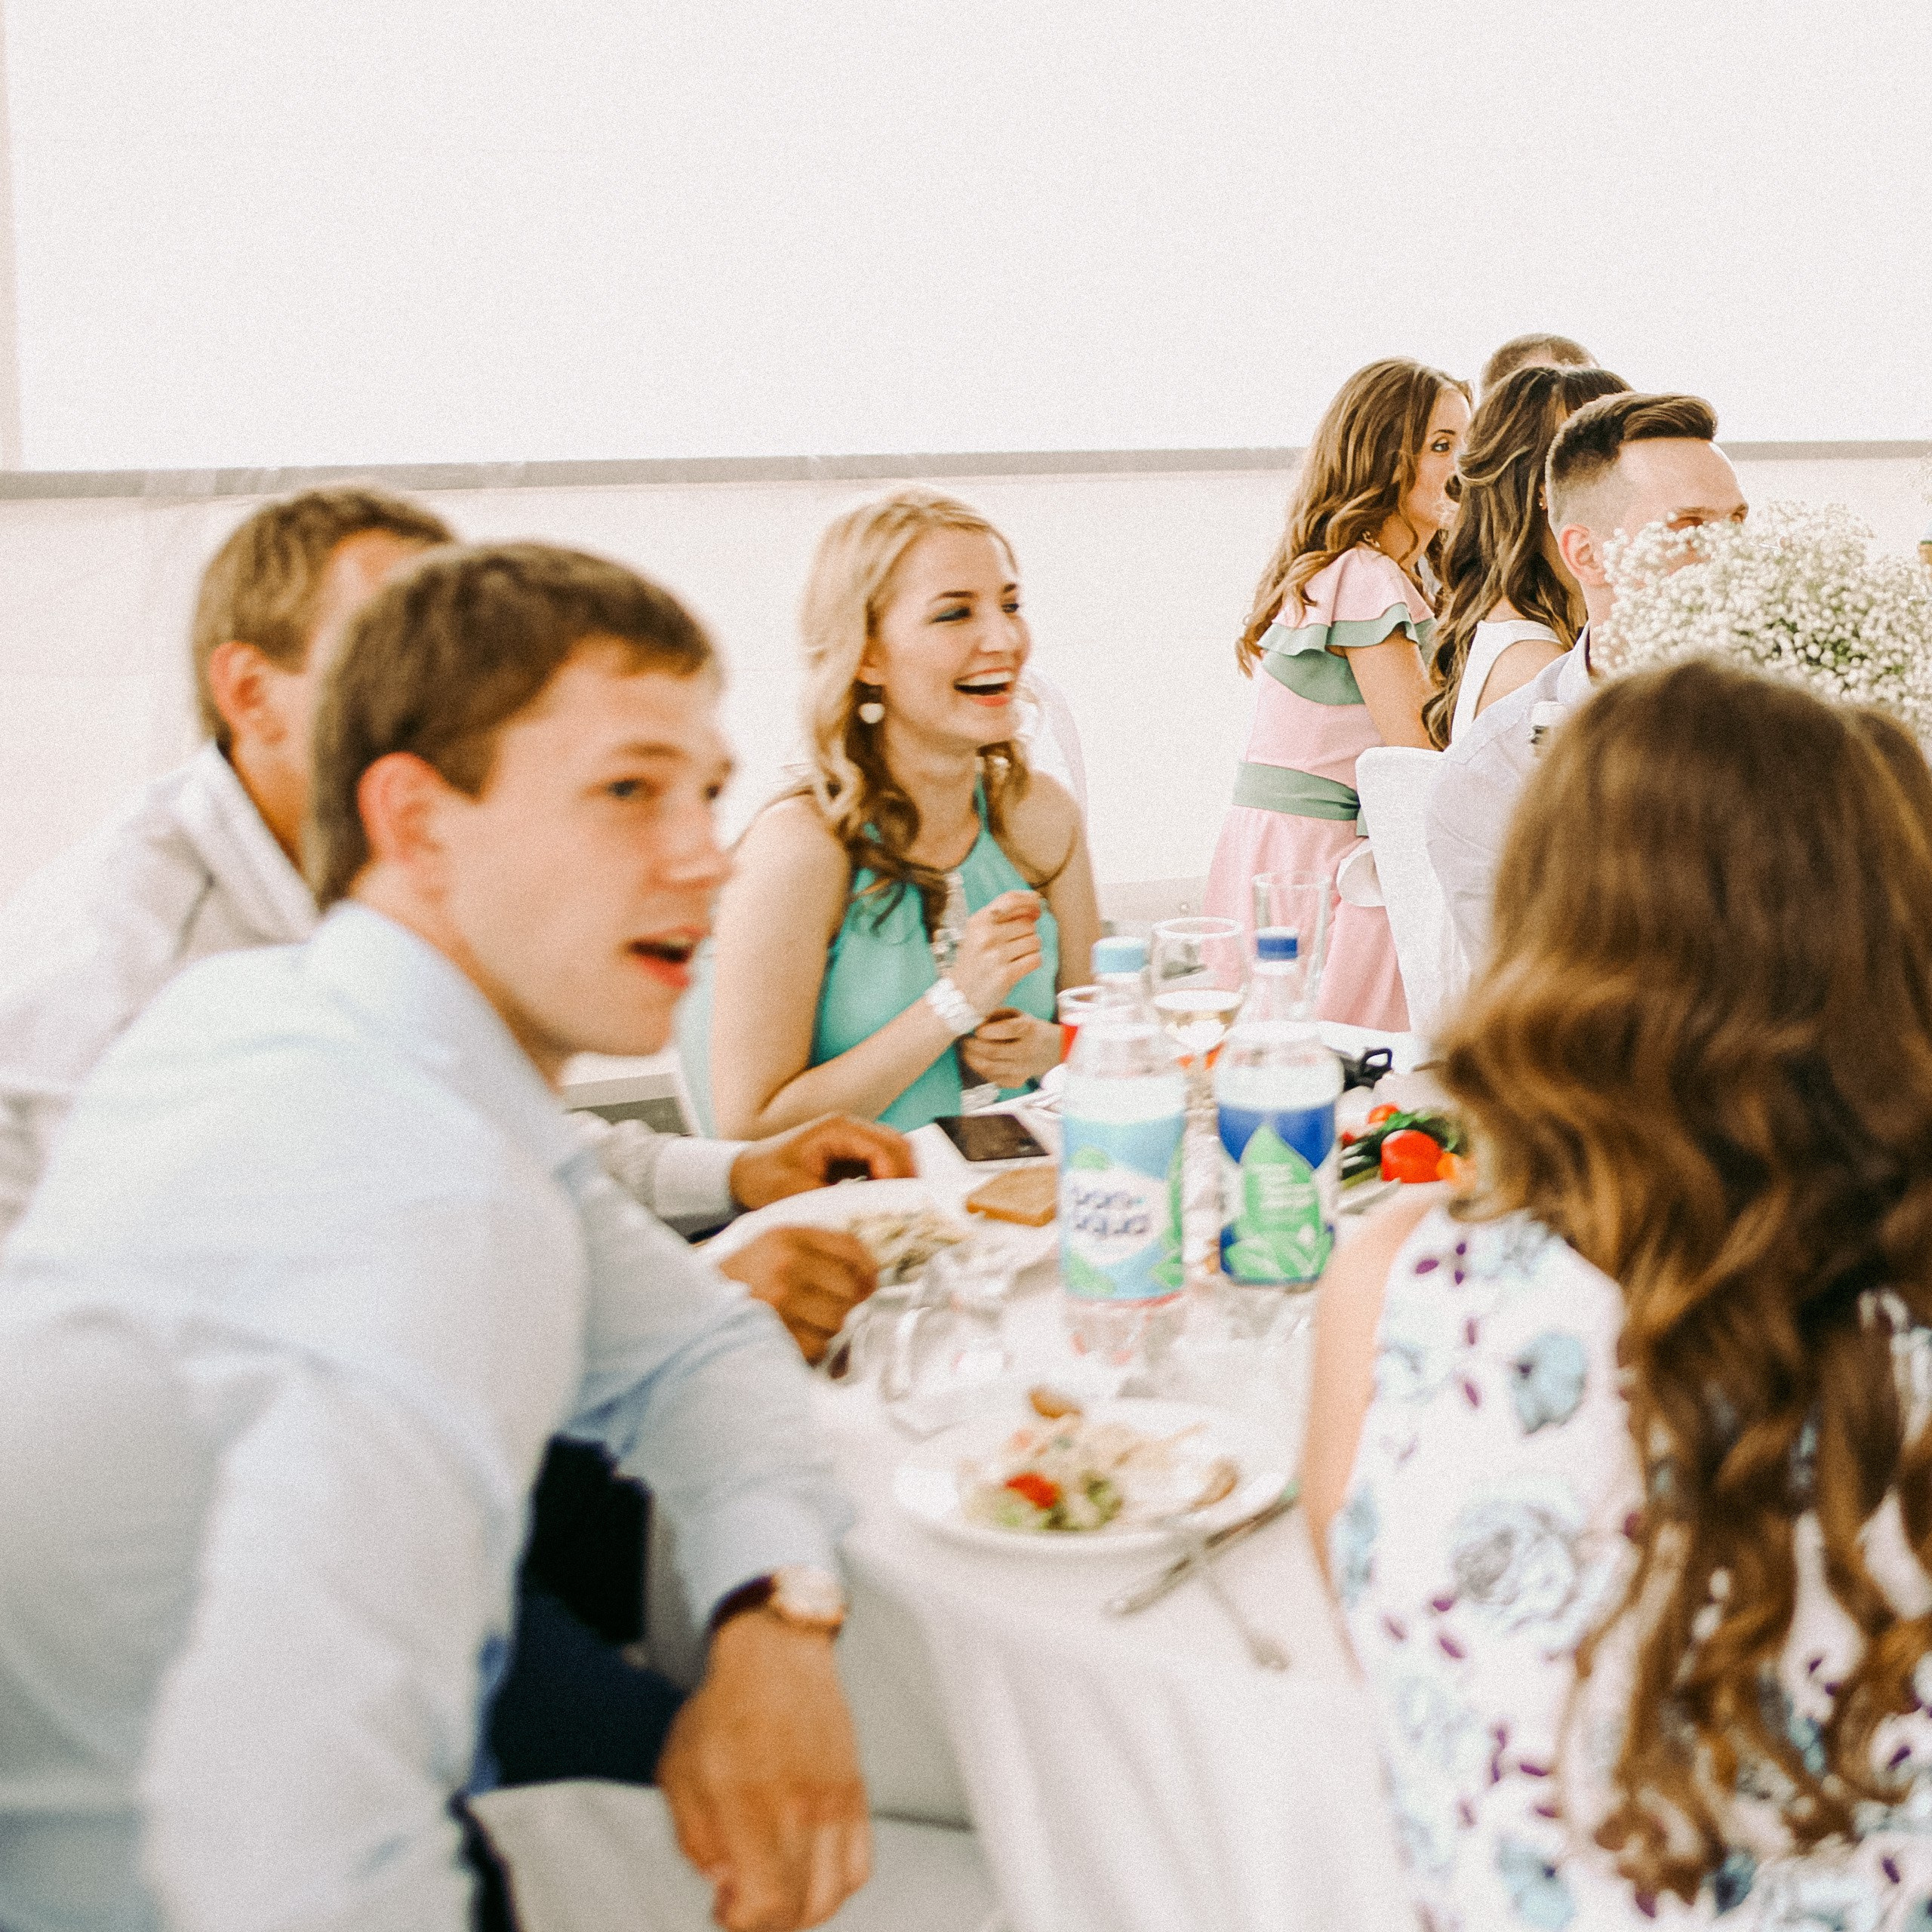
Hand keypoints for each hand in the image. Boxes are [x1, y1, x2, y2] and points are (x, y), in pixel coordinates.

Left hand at [657, 1610, 869, 1931]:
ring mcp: (834, 1802)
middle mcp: (801, 1810)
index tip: (723, 1907)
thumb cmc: (722, 1709)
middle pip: (799, 1910)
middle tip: (746, 1902)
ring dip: (803, 1909)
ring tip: (778, 1892)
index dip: (740, 1922)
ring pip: (834, 1895)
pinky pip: (859, 1865)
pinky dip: (838, 1884)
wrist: (775, 1653)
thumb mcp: (680, 1774)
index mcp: (751, 1807)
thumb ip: (696, 1841)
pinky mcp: (855, 1792)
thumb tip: (724, 1885)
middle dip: (767, 1920)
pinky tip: (810, 1872)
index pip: (764, 1906)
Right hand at [716, 1228, 877, 1363]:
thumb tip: (871, 1274)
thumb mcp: (775, 1245)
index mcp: (789, 1237)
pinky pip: (819, 1346)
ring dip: (828, 1326)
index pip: (850, 1249)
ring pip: (838, 1321)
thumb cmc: (742, 1276)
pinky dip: (811, 1346)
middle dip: (846, 1302)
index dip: (868, 1269)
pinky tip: (792, 1334)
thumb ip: (820, 1249)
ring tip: (803, 1319)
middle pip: (851, 1290)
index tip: (870, 1281)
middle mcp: (787, 1265)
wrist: (692, 1306)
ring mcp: (782, 1301)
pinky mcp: (777, 1335)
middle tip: (826, 1305)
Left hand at [730, 1115, 914, 1210]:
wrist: (742, 1173)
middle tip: (910, 1211)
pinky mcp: (851, 1156)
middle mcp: (850, 1129)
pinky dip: (889, 1183)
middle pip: (898, 1146)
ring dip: (901, 1180)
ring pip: (895, 1155)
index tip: (899, 1204)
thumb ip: (830, 1200)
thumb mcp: (792, 1191)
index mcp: (837, 1129)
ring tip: (900, 1211)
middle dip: (907, 1177)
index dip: (897, 1175)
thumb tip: (865, 1215)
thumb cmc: (762, 1176)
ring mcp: (852, 1141)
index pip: (884, 1147)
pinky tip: (883, 1207)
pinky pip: (882, 1165)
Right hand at [949, 890, 1043, 1015]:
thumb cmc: (974, 962)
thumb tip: (1036, 906)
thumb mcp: (978, 933)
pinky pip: (1035, 959)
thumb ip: (1002, 918)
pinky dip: (1032, 963)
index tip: (1037, 908)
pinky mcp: (1006, 975)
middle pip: (1028, 923)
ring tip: (1014, 958)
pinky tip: (1019, 967)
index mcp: (978, 922)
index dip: (1029, 900)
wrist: (959, 996)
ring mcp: (995, 956)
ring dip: (1031, 949)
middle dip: (1028, 933)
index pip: (1010, 899)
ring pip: (1034, 941)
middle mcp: (986, 936)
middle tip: (1014, 946)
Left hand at [958, 1008, 1062, 1089]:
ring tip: (965, 1052)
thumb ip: (998, 1014)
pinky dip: (981, 1071)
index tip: (976, 1030)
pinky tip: (976, 1063)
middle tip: (964, 1041)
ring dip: (973, 1060)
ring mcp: (1022, 1068)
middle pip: (994, 1051)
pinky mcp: (1018, 1080)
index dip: (989, 1031)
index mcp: (1029, 1029)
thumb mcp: (1020, 1014)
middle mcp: (1027, 1050)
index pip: (1009, 1030)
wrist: (1056, 1049)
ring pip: (991, 1068)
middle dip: (973, 1046)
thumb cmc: (1032, 1029)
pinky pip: (994, 1079)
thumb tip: (977, 1020)